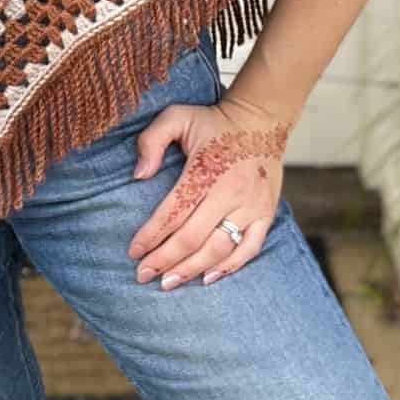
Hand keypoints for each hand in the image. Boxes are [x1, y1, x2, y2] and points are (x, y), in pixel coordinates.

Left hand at [126, 93, 292, 289]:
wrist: (261, 118)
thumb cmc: (213, 121)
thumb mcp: (176, 116)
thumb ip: (152, 140)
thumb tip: (139, 175)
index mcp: (205, 170)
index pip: (173, 212)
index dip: (151, 235)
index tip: (133, 252)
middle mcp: (229, 192)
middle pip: (192, 237)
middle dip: (164, 260)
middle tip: (143, 276)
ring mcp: (251, 205)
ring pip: (219, 248)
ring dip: (191, 269)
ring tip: (168, 282)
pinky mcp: (266, 212)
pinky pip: (249, 248)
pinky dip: (229, 267)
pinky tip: (208, 277)